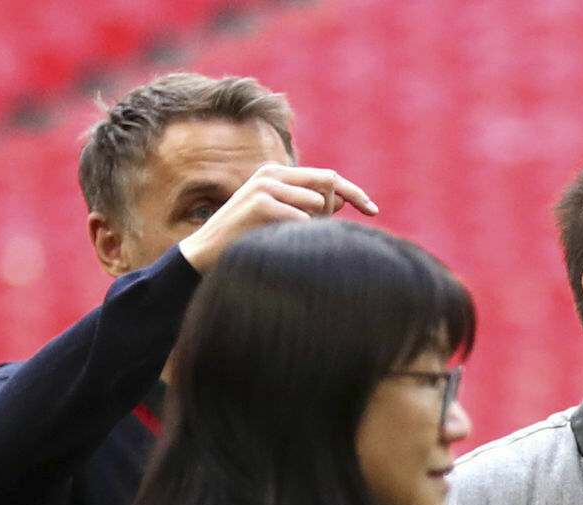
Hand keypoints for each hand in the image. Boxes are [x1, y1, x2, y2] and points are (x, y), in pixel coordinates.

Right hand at [175, 163, 379, 275]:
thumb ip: (311, 207)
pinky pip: (302, 220)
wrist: (209, 253)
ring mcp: (265, 185)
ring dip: (315, 226)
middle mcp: (273, 174)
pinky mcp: (260, 203)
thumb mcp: (284, 219)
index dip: (355, 193)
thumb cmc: (251, 239)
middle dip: (334, 210)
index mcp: (279, 175)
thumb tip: (344, 199)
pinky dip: (302, 234)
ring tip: (290, 239)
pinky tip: (282, 242)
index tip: (373, 211)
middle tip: (324, 234)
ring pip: (318, 202)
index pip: (328, 177)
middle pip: (328, 183)